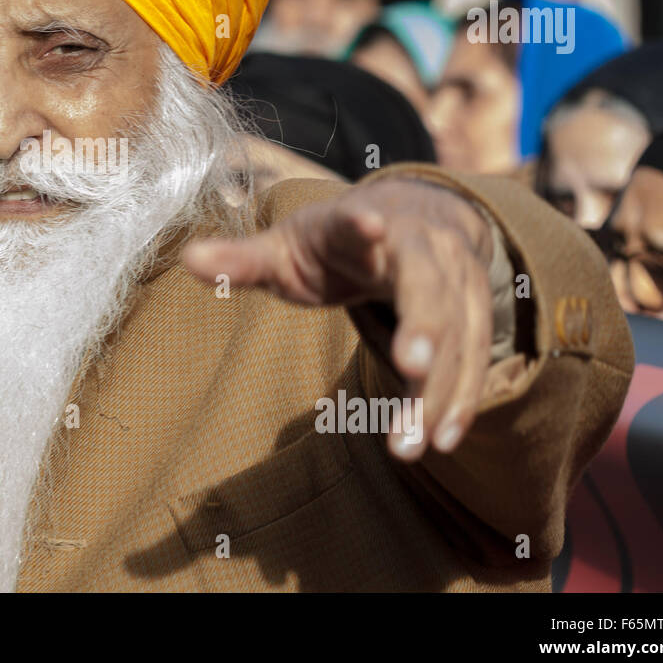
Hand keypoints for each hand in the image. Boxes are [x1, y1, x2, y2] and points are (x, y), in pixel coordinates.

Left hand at [182, 178, 495, 462]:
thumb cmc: (334, 243)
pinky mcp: (474, 317)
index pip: (361, 220)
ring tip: (410, 443)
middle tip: (410, 364)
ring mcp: (457, 282)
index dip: (362, 223)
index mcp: (364, 224)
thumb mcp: (287, 245)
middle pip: (429, 285)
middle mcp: (422, 248)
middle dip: (425, 323)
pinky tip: (442, 439)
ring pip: (458, 334)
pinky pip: (475, 361)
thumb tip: (188, 258)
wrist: (413, 219)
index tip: (370, 226)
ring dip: (438, 389)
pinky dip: (461, 400)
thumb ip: (244, 260)